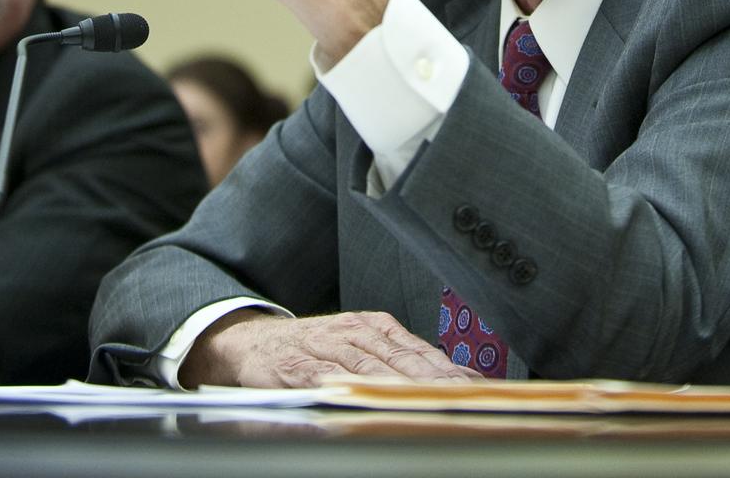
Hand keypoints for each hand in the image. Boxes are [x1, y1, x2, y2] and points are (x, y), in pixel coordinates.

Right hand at [180, 309, 480, 387]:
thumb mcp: (356, 344)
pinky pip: (327, 380)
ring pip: (370, 370)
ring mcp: (326, 349)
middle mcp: (354, 333)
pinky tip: (366, 401)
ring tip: (428, 403)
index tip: (478, 388)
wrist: (251, 340)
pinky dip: (348, 390)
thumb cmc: (312, 347)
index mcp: (374, 326)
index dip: (450, 371)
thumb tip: (447, 382)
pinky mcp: (297, 368)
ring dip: (401, 387)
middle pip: (402, 360)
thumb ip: (395, 361)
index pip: (421, 351)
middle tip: (464, 398)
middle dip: (434, 381)